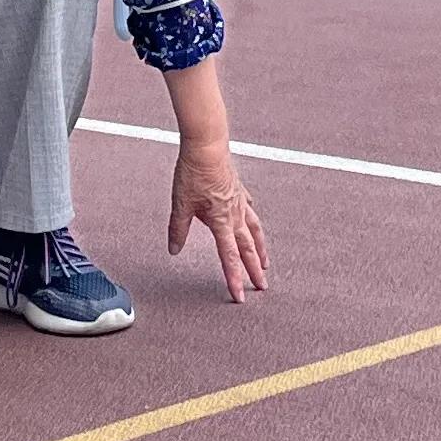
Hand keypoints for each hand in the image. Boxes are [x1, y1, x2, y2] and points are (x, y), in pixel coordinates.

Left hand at [168, 139, 269, 300]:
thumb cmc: (193, 171)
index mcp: (221, 221)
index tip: (240, 296)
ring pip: (254, 230)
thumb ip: (178, 229)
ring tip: (266, 262)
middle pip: (248, 248)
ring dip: (261, 249)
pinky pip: (249, 209)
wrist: (207, 144)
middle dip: (255, 270)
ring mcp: (240, 201)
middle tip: (262, 287)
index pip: (228, 257)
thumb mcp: (181, 203)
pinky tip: (251, 220)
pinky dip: (252, 219)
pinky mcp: (238, 189)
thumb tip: (174, 249)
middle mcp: (235, 214)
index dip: (234, 279)